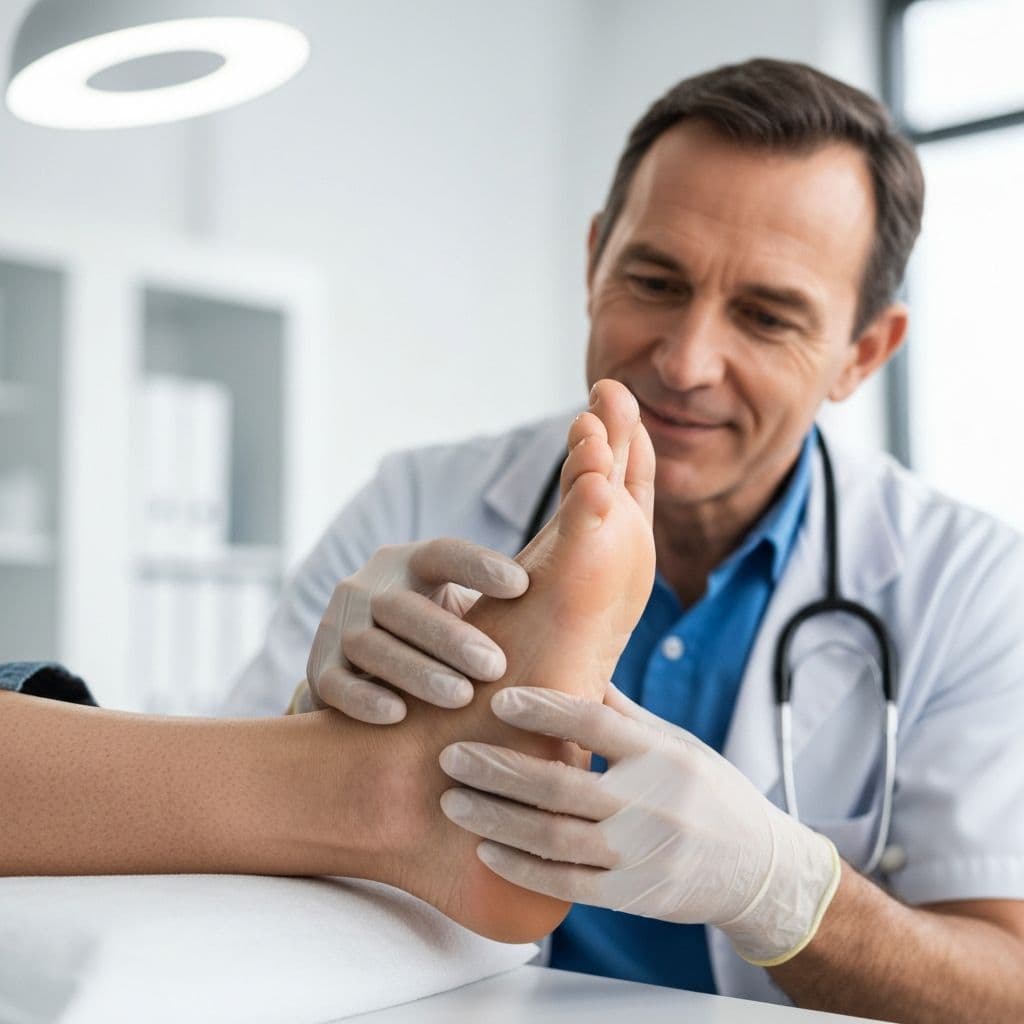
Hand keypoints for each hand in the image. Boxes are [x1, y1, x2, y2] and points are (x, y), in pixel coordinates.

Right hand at [299, 539, 528, 722]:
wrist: (367, 674)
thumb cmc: (442, 642)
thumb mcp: (466, 611)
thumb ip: (508, 607)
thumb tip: (582, 606)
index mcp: (410, 564)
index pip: (442, 553)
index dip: (480, 566)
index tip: (524, 586)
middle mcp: (369, 586)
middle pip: (403, 606)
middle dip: (451, 636)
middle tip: (495, 666)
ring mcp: (339, 626)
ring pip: (371, 644)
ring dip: (416, 670)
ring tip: (460, 697)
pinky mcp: (319, 668)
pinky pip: (335, 681)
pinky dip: (364, 698)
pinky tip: (398, 715)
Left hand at [438, 684, 839, 964]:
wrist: (757, 869)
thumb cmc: (711, 793)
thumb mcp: (677, 743)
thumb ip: (622, 714)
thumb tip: (574, 663)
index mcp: (662, 756)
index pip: (593, 724)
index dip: (543, 708)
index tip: (499, 699)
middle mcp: (652, 804)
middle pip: (560, 784)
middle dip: (498, 769)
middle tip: (452, 756)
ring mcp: (641, 854)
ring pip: (553, 836)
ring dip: (496, 818)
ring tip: (453, 801)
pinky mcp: (631, 895)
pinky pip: (565, 882)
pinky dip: (521, 867)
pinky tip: (486, 848)